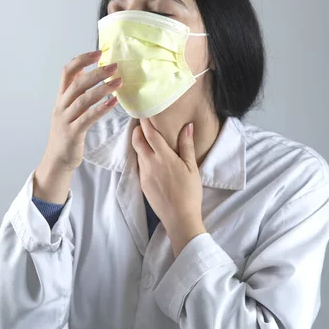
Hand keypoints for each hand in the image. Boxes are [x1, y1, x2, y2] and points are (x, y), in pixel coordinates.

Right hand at [34, 51, 121, 202]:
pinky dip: (101, 108)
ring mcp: (66, 119)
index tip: (98, 52)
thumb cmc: (67, 132)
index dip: (82, 59)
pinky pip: (88, 118)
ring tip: (118, 82)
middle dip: (97, 72)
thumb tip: (87, 71)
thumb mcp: (69, 109)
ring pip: (83, 99)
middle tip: (114, 66)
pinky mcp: (73, 133)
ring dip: (102, 88)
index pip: (67, 71)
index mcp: (61, 97)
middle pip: (78, 83)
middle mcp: (61, 105)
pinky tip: (113, 102)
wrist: (57, 159)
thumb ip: (76, 92)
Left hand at [132, 119, 206, 255]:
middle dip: (138, 130)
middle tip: (142, 122)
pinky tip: (149, 157)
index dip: (145, 121)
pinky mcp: (142, 183)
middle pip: (137, 140)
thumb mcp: (192, 168)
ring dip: (139, 143)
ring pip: (137, 152)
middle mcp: (150, 163)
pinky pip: (139, 165)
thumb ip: (186, 146)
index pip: (150, 133)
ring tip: (145, 138)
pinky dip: (142, 156)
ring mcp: (144, 173)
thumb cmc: (189, 192)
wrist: (179, 217)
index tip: (143, 111)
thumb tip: (187, 126)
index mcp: (163, 156)